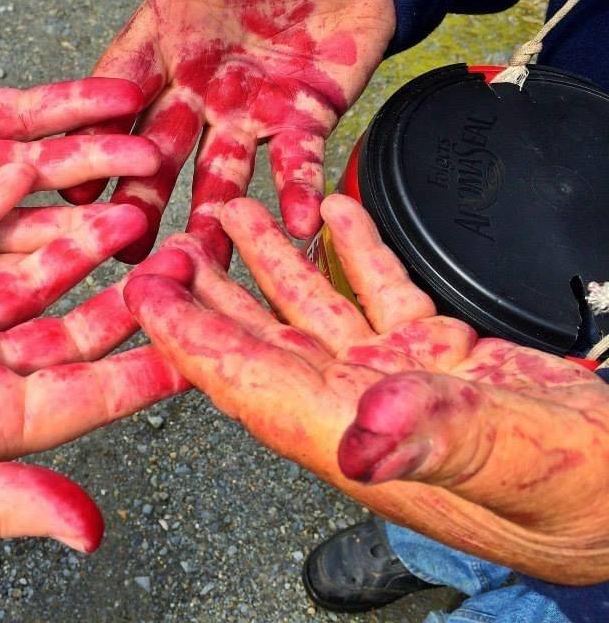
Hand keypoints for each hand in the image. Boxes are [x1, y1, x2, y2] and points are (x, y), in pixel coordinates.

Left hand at [0, 0, 157, 260]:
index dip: (77, 107)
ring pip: (7, 220)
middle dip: (95, 167)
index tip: (132, 97)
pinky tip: (56, 246)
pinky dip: (6, 251)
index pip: (26, 116)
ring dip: (69, 220)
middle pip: (32, 175)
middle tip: (157, 164)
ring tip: (131, 215)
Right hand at [0, 164, 190, 571]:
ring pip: (24, 265)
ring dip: (73, 234)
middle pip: (69, 323)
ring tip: (127, 203)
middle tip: (183, 257)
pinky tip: (33, 168)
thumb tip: (86, 530)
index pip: (85, 393)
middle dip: (127, 291)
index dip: (143, 369)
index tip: (197, 343)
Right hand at [63, 0, 394, 262]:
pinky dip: (296, 191)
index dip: (93, 126)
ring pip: (222, 174)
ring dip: (210, 218)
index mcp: (167, 38)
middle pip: (158, 148)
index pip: (118, 85)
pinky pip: (298, 161)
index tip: (68, 171)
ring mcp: (251, 109)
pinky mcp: (304, 118)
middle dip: (140, 194)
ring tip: (198, 262)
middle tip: (123, 241)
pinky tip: (293, 225)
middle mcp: (201, 86)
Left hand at [125, 195, 608, 583]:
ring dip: (269, 262)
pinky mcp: (438, 353)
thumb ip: (437, 444)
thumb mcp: (517, 465)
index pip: (245, 379)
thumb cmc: (585, 497)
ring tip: (234, 213)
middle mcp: (358, 405)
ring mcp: (396, 377)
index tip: (144, 290)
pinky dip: (356, 251)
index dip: (188, 336)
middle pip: (259, 341)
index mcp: (355, 435)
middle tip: (167, 243)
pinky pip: (379, 291)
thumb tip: (360, 437)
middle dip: (207, 293)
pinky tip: (336, 211)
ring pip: (312, 308)